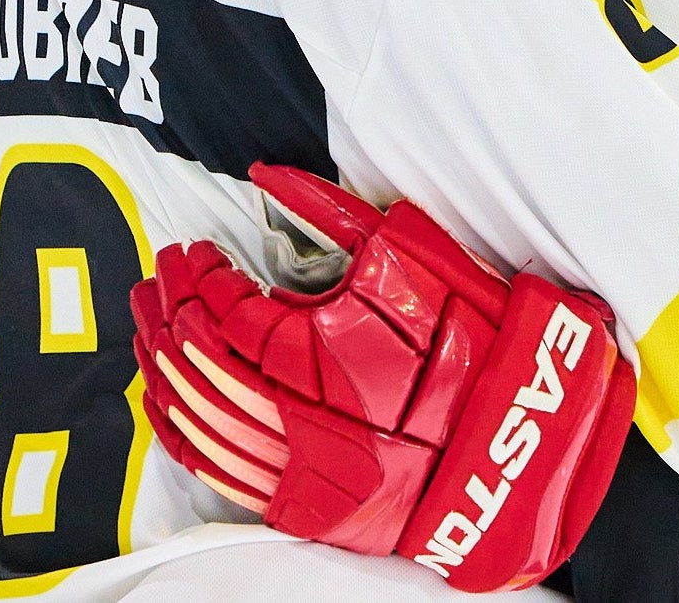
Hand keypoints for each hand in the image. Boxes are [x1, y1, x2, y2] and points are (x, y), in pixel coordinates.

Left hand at [130, 164, 637, 591]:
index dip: (197, 278)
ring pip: (201, 423)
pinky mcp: (310, 505)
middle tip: (156, 280)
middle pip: (201, 365)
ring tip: (153, 328)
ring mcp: (305, 470)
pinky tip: (168, 400)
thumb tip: (264, 173)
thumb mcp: (408, 251)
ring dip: (165, 371)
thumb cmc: (474, 333)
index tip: (191, 252)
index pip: (225, 313)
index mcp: (325, 352)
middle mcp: (306, 419)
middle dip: (168, 315)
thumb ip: (327, 210)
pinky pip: (220, 472)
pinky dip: (184, 434)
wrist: (525, 432)